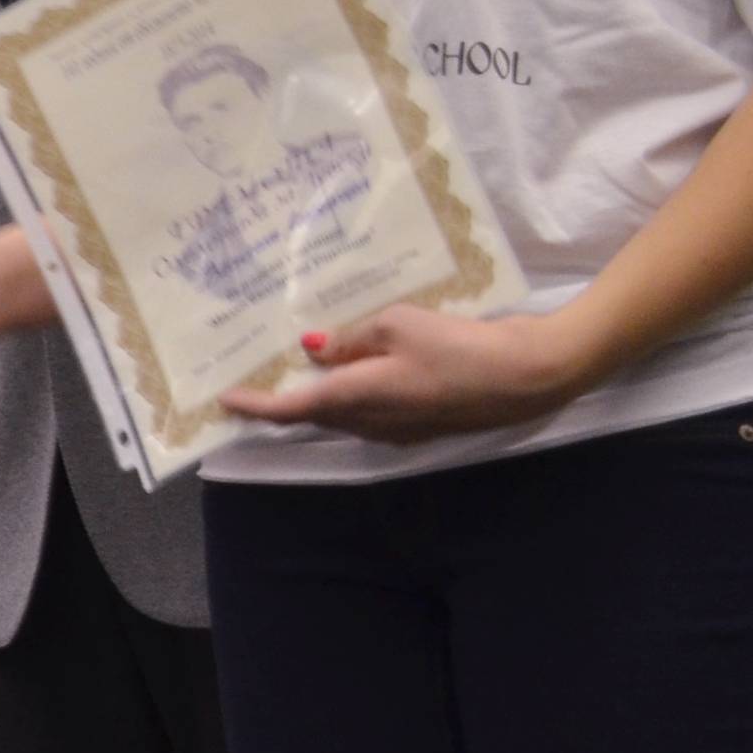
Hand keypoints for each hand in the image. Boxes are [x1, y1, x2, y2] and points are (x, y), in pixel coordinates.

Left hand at [218, 304, 591, 440]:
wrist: (530, 375)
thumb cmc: (459, 347)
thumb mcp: (397, 325)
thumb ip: (352, 339)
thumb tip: (315, 350)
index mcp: (356, 400)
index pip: (289, 410)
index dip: (254, 406)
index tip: (222, 399)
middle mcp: (371, 423)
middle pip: (314, 413)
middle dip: (282, 397)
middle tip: (256, 371)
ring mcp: (400, 427)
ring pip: (344, 412)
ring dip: (318, 394)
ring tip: (296, 365)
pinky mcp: (424, 421)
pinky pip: (372, 409)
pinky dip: (352, 392)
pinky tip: (354, 367)